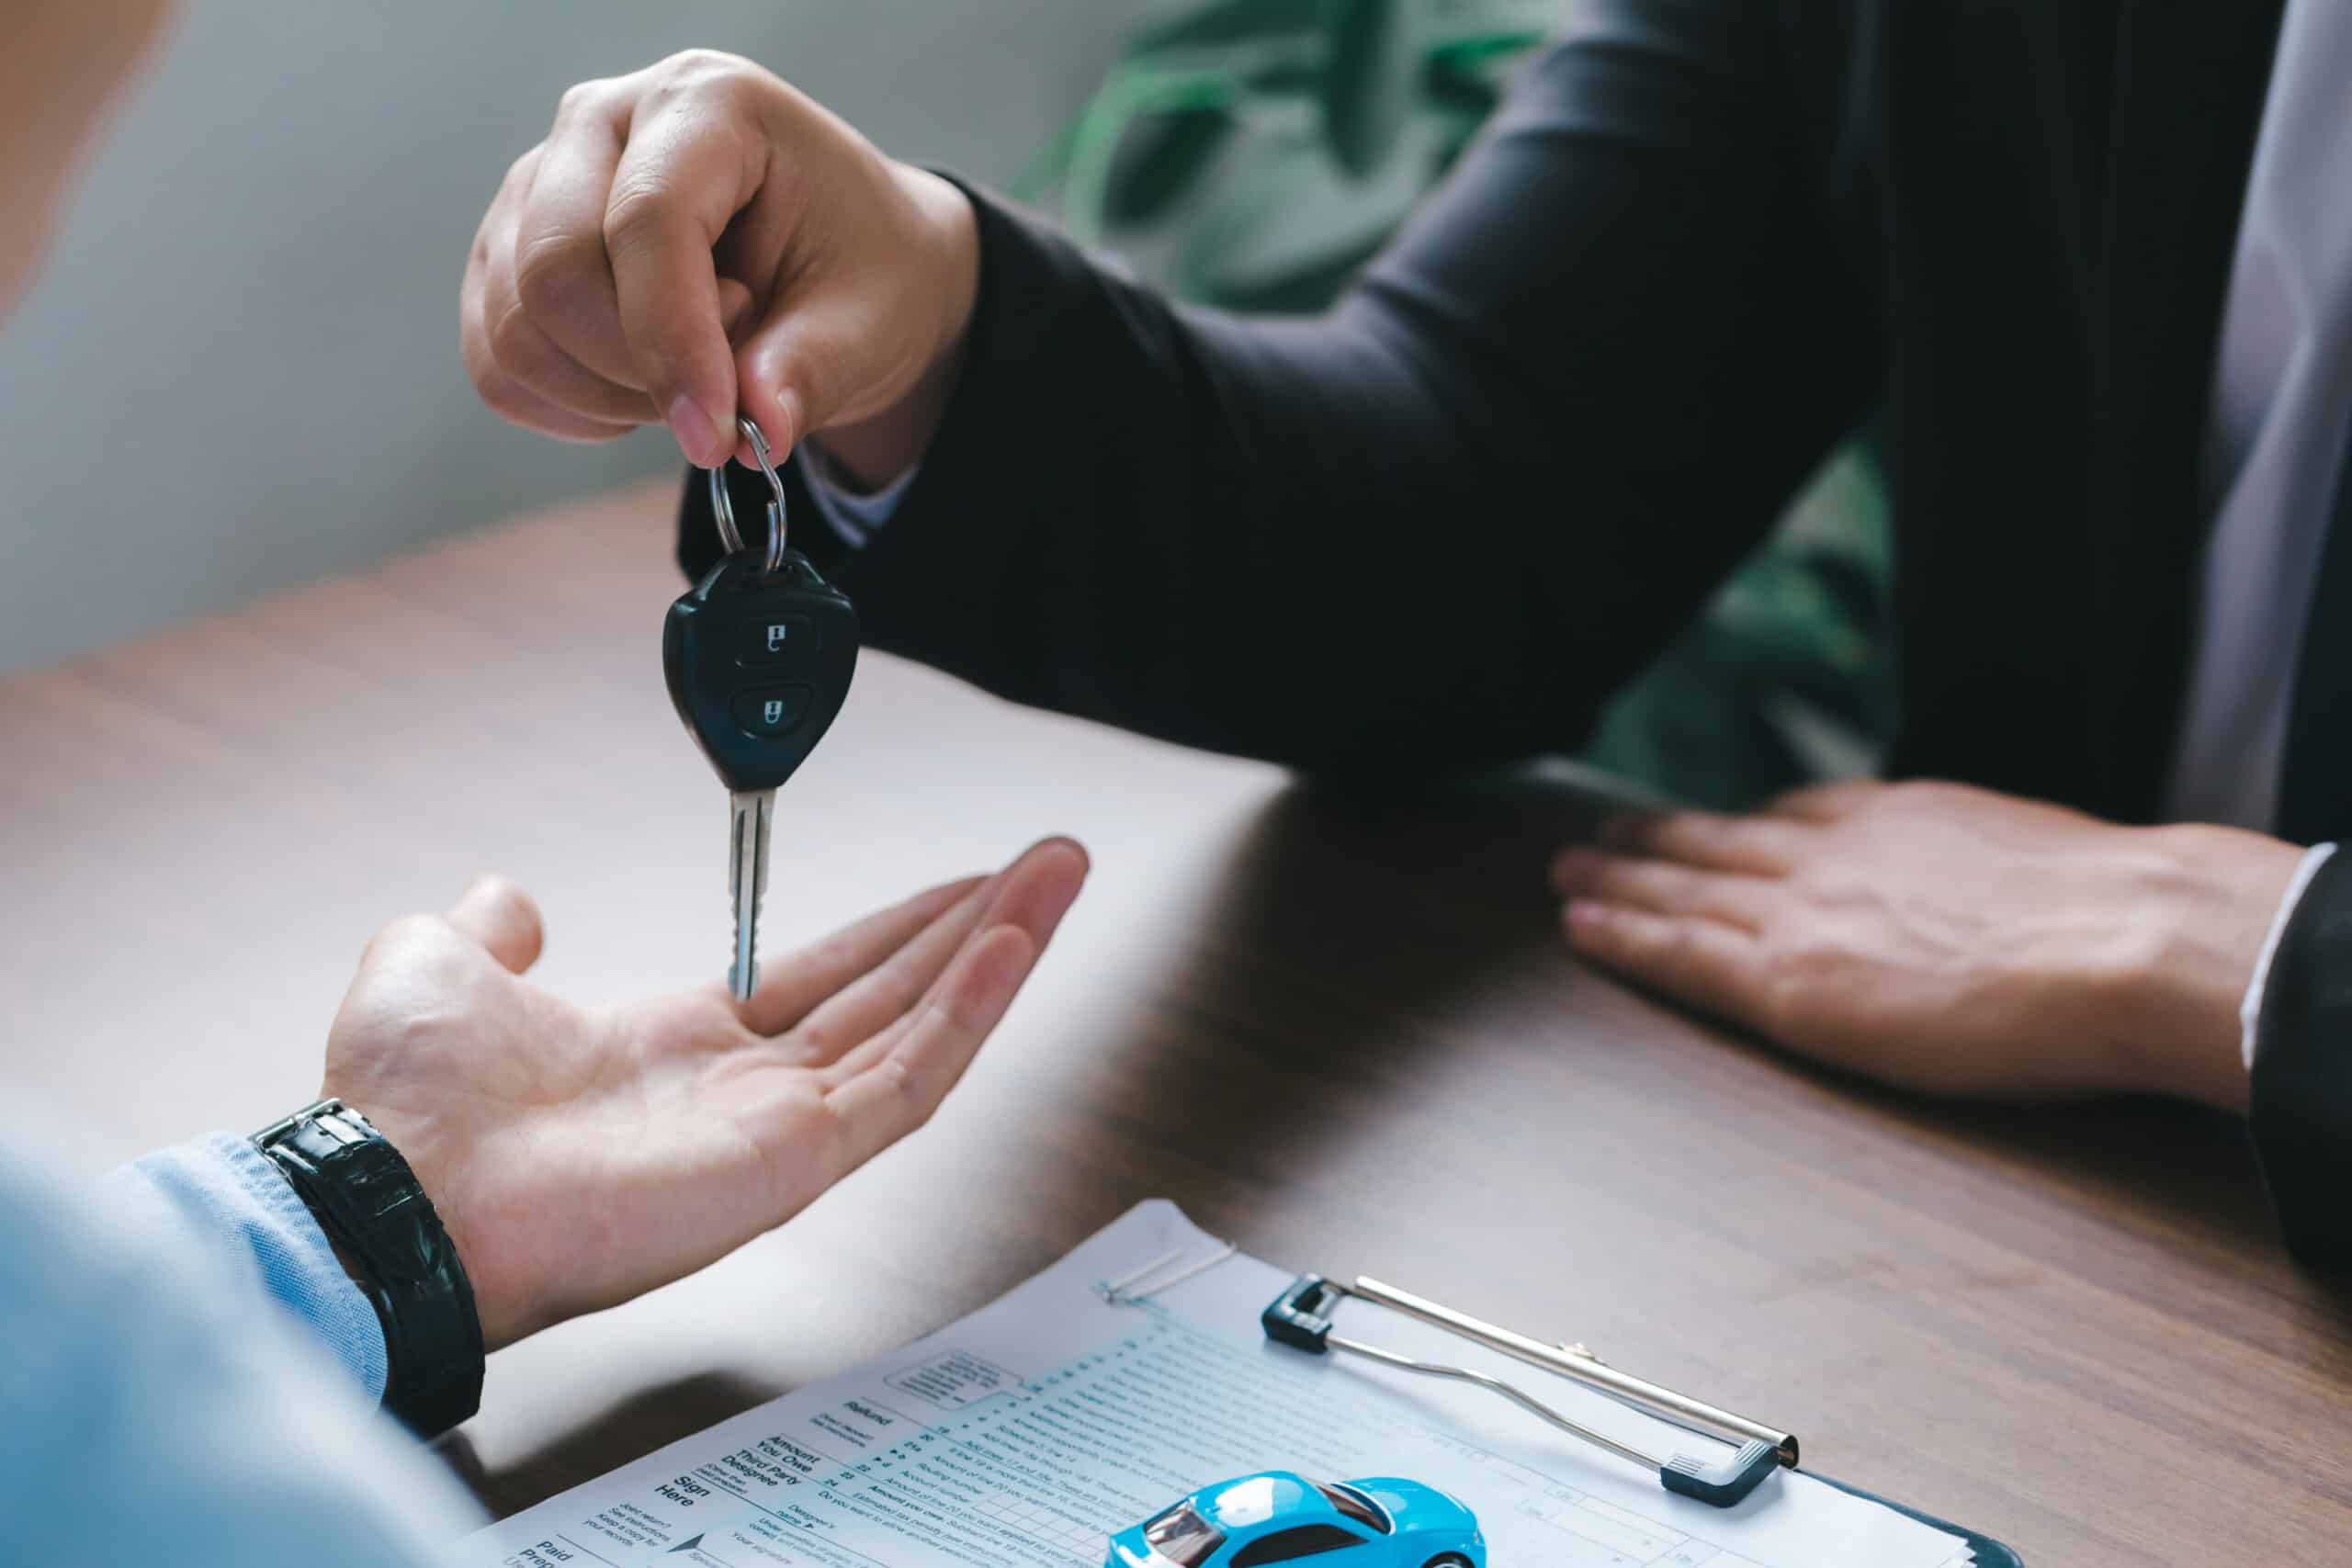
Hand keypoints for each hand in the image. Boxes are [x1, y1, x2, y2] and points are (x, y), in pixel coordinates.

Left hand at [318, 838, 1086, 1349]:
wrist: (397, 1188)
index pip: (822, 980)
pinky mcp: (797, 1161)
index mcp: (674, 1048)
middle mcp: (740, 1092)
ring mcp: (778, 1130)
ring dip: (997, 950)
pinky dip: (966, 1014)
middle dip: (976, 926)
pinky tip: (1010, 946)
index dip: (897, 928)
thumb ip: (488, 928)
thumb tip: (510, 897)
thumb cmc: (406, 1105)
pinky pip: (905, 1082)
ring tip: (1057, 876)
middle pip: (893, 996)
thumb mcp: (437, 963)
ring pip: (919, 1031)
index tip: (959, 882)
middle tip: (1046, 862)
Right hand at [461, 50, 978, 482]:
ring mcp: (537, 185)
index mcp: (706, 102)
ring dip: (609, 396)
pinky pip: (499, 362)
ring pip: (517, 327)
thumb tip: (758, 431)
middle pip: (554, 272)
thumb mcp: (867, 321)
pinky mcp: (506, 254)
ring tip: (697, 376)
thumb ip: (809, 372)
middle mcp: (601, 121)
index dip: (673, 341)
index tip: (716, 433)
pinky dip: (572, 407)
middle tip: (724, 394)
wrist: (836, 266)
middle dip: (638, 370)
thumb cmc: (859, 270)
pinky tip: (643, 390)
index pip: (647, 219)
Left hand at [1550, 780, 2305, 1109]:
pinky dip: (1625, 934)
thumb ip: (1997, 868)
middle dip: (1660, 837)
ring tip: (1569, 870)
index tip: (1720, 824)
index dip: (1751, 824)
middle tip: (1604, 831)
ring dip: (1620, 876)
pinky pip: (1682, 954)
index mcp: (1905, 816)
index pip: (1804, 814)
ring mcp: (1804, 912)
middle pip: (1725, 840)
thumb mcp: (2046, 854)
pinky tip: (1582, 925)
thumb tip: (2019, 895)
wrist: (2118, 940)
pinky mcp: (1785, 981)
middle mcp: (1838, 852)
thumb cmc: (2120, 915)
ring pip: (1686, 887)